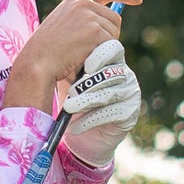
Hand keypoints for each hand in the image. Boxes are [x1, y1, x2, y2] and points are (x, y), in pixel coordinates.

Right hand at [2, 0, 138, 113]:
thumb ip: (83, 19)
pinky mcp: (96, 30)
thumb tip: (110, 24)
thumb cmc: (49, 50)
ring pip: (114, 32)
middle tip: (91, 49)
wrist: (38, 61)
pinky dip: (102, 53)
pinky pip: (111, 43)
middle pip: (114, 17)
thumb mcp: (64, 25)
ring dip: (105, 45)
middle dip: (110, 34)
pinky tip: (84, 55)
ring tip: (82, 52)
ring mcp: (90, 16)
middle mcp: (84, 3)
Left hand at [60, 40, 142, 169]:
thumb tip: (53, 50)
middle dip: (88, 83)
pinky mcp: (130, 114)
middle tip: (70, 92)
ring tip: (68, 108)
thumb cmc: (75, 100)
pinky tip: (75, 126)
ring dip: (86, 102)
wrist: (82, 134)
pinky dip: (90, 120)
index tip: (86, 66)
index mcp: (111, 60)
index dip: (101, 55)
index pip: (113, 49)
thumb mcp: (69, 80)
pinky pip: (111, 113)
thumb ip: (69, 65)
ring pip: (109, 94)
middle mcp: (125, 74)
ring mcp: (130, 94)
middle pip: (111, 73)